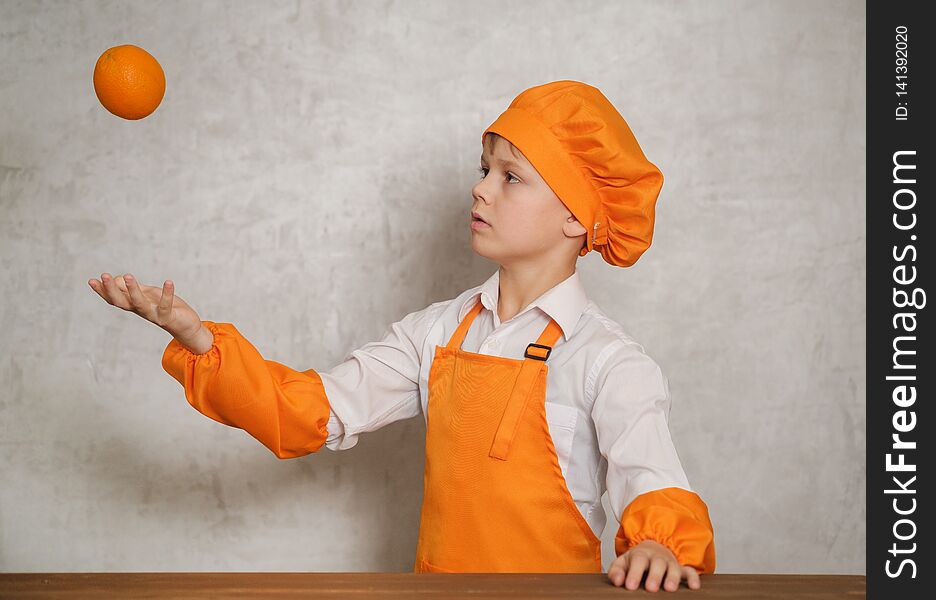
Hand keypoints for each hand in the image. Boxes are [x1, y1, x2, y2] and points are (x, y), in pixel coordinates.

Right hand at [88, 272, 203, 343]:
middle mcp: (140, 311)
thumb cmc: (165, 308)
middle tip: (104, 275)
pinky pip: (166, 305)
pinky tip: (168, 281)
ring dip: (133, 290)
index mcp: (134, 305)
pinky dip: (167, 293)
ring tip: (127, 276)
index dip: (102, 291)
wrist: (185, 326)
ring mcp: (153, 315)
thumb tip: (116, 279)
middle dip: (111, 289)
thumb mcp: (147, 295)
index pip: (114, 298)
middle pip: (121, 301)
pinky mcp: (168, 317)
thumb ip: (133, 288)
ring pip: (139, 304)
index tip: (91, 280)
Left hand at [607, 539, 700, 591]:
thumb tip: (616, 581)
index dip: (634, 573)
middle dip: (654, 576)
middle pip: (657, 563)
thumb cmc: (637, 560)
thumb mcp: (623, 563)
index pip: (638, 561)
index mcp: (641, 555)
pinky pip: (689, 572)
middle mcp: (657, 557)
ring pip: (673, 568)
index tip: (630, 586)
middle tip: (650, 588)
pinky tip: (694, 587)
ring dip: (672, 578)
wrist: (653, 548)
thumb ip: (617, 571)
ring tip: (669, 589)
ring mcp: (670, 563)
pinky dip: (693, 578)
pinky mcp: (681, 569)